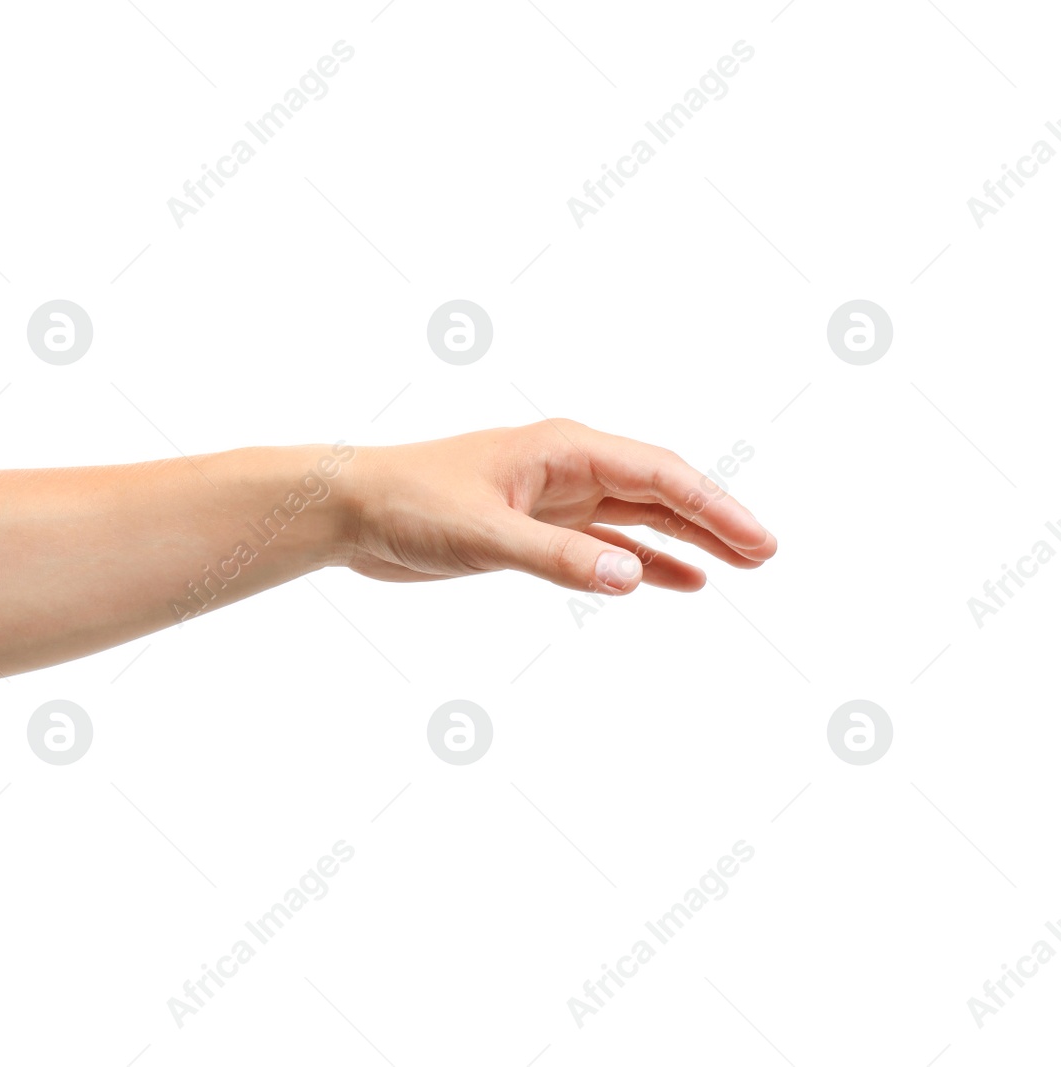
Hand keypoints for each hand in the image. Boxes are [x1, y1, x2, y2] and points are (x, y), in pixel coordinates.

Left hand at [340, 420, 776, 592]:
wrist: (350, 511)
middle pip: (658, 490)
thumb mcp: (484, 534)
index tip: (757, 540)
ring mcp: (551, 498)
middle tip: (766, 554)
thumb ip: (557, 559)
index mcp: (563, 450)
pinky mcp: (530, 529)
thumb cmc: (409, 504)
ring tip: (738, 566)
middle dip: (713, 520)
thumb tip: (633, 578)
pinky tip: (672, 581)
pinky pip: (601, 543)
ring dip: (684, 539)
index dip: (714, 506)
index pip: (658, 473)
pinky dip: (639, 560)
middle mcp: (566, 468)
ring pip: (636, 516)